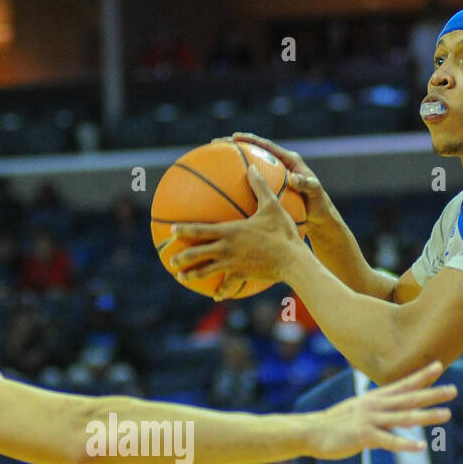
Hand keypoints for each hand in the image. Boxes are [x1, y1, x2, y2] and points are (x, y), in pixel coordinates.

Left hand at [169, 167, 305, 299]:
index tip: (172, 230)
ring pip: (205, 272)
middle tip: (170, 260)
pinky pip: (227, 285)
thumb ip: (260, 186)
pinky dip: (220, 291)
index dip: (185, 230)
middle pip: (196, 254)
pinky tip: (215, 296)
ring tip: (181, 277)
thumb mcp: (272, 206)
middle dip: (181, 258)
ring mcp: (231, 264)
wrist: (291, 260)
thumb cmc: (282, 232)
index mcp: (229, 231)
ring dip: (191, 275)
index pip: (200, 230)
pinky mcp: (241, 275)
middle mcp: (226, 249)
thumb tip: (252, 166)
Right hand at [216, 132, 337, 238]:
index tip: (235, 136)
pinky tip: (222, 192)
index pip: (267, 146)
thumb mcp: (314, 194)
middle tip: (215, 145)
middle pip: (253, 152)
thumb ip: (305, 185)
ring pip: (249, 167)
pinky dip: (237, 185)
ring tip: (212, 162)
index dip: (251, 140)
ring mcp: (272, 178)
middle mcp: (279, 166)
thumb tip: (293, 178)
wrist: (318, 217)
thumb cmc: (318, 205)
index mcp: (289, 161)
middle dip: (234, 147)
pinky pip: (250, 185)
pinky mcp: (268, 189)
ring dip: (232, 164)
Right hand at [306, 362, 453, 459]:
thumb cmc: (335, 423)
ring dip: (426, 416)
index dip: (422, 375)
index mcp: (375, 398)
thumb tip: (400, 419)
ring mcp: (370, 420)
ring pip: (404, 417)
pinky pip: (389, 441)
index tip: (439, 366)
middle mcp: (375, 405)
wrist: (312, 431)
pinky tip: (421, 447)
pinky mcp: (364, 436)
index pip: (403, 384)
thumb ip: (380, 413)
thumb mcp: (358, 411)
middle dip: (433, 394)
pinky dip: (406, 444)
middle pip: (409, 398)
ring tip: (446, 414)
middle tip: (453, 390)